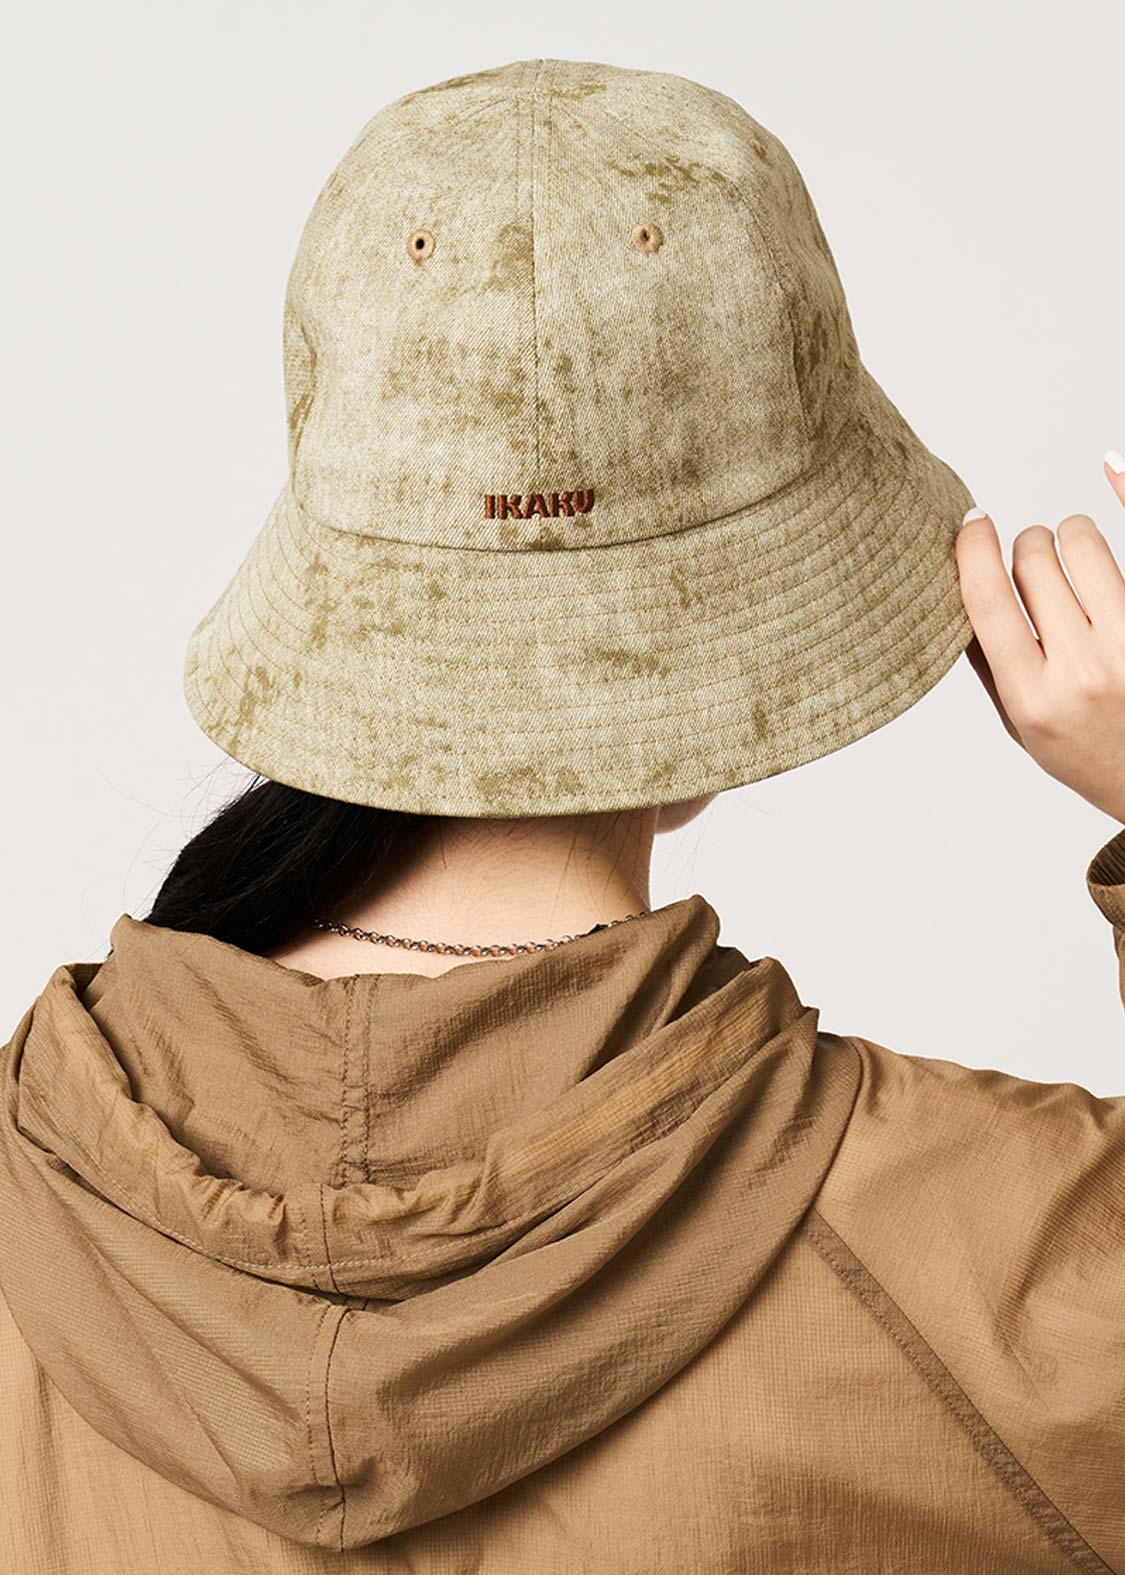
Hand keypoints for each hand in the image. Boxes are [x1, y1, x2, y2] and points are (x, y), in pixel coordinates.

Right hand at [955, 455, 1124, 824]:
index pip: (987, 598)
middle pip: (1033, 560)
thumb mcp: (1022, 724)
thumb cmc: (1090, 753)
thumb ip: (989, 660)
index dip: (973, 548)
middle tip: (1033, 562)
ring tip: (1074, 558)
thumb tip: (960, 583)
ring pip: (1082, 541)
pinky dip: (1120, 494)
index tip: (972, 524)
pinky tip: (1110, 470)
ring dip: (1070, 536)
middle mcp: (1083, 670)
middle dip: (1028, 548)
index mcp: (1032, 698)